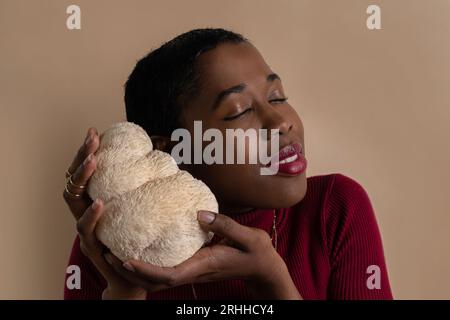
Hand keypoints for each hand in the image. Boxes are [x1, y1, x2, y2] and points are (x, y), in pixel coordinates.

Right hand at [62, 128, 145, 298]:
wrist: (133, 276)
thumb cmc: (138, 239)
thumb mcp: (139, 209)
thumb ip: (143, 188)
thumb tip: (166, 161)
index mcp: (95, 199)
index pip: (84, 172)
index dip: (86, 152)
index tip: (95, 132)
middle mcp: (85, 211)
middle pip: (73, 179)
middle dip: (81, 156)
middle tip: (92, 139)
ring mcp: (85, 228)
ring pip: (72, 200)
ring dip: (82, 178)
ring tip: (94, 162)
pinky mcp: (91, 246)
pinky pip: (85, 229)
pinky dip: (90, 215)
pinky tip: (100, 203)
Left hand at [104, 210, 301, 298]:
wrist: (263, 268)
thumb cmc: (257, 254)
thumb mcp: (247, 236)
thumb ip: (223, 225)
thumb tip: (198, 214)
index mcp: (203, 265)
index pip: (168, 275)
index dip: (145, 270)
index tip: (124, 260)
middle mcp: (194, 271)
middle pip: (156, 281)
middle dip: (131, 272)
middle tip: (108, 255)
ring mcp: (193, 270)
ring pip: (158, 278)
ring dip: (135, 269)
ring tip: (116, 251)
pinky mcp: (193, 264)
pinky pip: (166, 269)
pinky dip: (148, 264)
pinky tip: (141, 248)